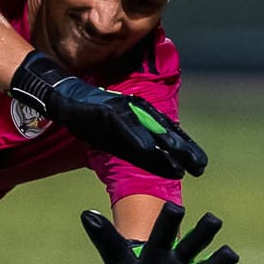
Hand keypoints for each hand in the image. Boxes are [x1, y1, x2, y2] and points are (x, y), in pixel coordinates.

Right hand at [11, 52, 208, 178]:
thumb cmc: (88, 117)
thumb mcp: (112, 135)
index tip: (199, 165)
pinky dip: (136, 136)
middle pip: (164, 132)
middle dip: (182, 149)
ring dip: (165, 142)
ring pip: (149, 127)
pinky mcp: (107, 109)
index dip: (183, 149)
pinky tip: (148, 148)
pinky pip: (124, 125)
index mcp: (138, 119)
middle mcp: (135, 112)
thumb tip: (141, 160)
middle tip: (200, 166)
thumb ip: (128, 145)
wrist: (62, 96)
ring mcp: (122, 109)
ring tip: (180, 157)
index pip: (165, 135)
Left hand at [82, 204, 236, 263]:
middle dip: (202, 234)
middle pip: (191, 246)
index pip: (163, 234)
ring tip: (230, 253)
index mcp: (157, 250)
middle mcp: (175, 262)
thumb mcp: (115, 256)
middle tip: (214, 219)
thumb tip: (85, 213)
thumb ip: (105, 237)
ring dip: (217, 263)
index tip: (176, 207)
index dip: (168, 222)